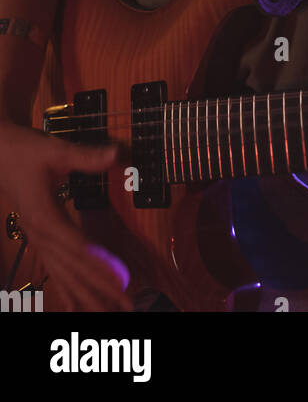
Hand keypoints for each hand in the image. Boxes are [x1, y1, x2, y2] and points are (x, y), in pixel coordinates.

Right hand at [0, 120, 131, 310]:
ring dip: (87, 295)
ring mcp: (39, 241)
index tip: (121, 280)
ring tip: (108, 313)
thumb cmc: (24, 152)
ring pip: (65, 276)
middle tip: (127, 305)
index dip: (101, 264)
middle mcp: (41, 236)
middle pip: (74, 270)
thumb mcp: (55, 150)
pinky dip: (68, 289)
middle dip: (101, 289)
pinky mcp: (40, 239)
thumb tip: (114, 154)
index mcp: (45, 218)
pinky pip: (55, 271)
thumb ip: (86, 156)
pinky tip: (76, 307)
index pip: (79, 248)